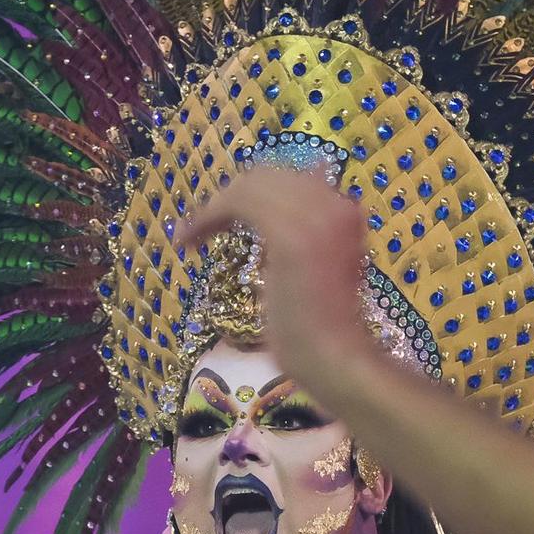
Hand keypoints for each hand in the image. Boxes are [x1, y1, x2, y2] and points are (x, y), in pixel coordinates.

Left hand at [183, 167, 376, 384]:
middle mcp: (334, 204)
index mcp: (344, 210)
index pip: (289, 179)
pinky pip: (238, 204)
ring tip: (190, 236)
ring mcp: (315, 218)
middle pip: (268, 176)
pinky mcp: (290, 236)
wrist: (335, 356)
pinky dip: (207, 217)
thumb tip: (278, 207)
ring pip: (249, 186)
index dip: (253, 192)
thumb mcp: (319, 267)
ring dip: (213, 208)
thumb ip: (303, 234)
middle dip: (230, 196)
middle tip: (201, 225)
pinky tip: (189, 240)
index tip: (225, 215)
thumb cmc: (326, 327)